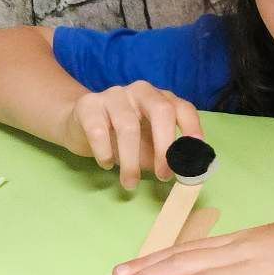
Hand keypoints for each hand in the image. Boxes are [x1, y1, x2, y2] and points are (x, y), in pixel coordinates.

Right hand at [59, 82, 202, 190]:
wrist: (78, 124)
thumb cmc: (120, 137)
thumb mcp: (147, 147)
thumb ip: (164, 157)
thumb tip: (182, 174)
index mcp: (161, 99)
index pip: (183, 109)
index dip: (192, 130)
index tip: (195, 157)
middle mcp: (141, 91)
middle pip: (161, 111)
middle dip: (165, 146)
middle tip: (163, 176)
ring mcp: (114, 95)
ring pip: (128, 126)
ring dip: (131, 161)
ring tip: (130, 183)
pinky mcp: (88, 105)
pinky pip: (99, 131)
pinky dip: (105, 153)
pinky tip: (106, 164)